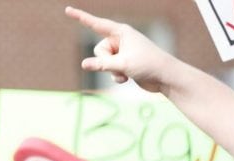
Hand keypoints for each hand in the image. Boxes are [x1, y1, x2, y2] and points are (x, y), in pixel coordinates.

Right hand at [65, 6, 180, 92]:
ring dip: (111, 71)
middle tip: (121, 65)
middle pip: (99, 50)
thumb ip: (101, 64)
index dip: (81, 17)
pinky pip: (109, 69)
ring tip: (126, 73)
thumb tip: (83, 64)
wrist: (166, 77)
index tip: (67, 10)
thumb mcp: (122, 64)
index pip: (96, 23)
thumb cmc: (149, 64)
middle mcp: (120, 39)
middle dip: (105, 61)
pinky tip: (127, 78)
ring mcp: (121, 52)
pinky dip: (116, 75)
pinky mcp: (123, 63)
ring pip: (102, 61)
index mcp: (121, 32)